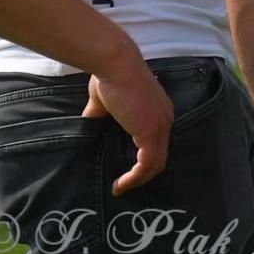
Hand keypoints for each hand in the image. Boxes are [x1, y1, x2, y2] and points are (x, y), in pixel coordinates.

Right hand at [81, 53, 173, 194]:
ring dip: (138, 180)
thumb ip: (100, 117)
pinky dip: (135, 177)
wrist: (115, 65)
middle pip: (160, 156)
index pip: (157, 143)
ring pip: (156, 163)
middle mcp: (165, 119)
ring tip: (120, 188)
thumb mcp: (104, 103)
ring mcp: (160, 125)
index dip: (144, 160)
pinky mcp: (150, 131)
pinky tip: (120, 184)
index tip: (128, 172)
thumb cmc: (109, 78)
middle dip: (143, 174)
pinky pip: (147, 163)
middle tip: (124, 185)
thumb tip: (89, 126)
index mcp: (158, 111)